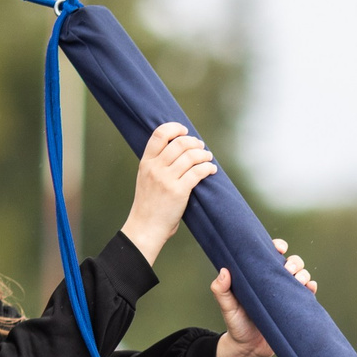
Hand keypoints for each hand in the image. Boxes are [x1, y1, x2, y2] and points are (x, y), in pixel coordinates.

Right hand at [119, 122, 218, 265]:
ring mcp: (166, 180)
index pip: (159, 134)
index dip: (175, 128)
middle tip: (201, 147)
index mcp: (146, 162)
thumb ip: (158, 164)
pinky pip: (198, 172)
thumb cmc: (149, 205)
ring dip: (204, 154)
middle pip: (179, 143)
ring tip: (208, 158)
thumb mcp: (146, 179)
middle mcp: (155, 168)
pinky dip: (208, 168)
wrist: (145, 227)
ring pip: (191, 156)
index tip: (184, 131)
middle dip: (194, 142)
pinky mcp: (178, 191)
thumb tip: (181, 150)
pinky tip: (211, 170)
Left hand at [211, 241, 316, 356]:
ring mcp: (287, 295)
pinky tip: (309, 288)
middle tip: (288, 269)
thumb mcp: (226, 307)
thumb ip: (221, 290)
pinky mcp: (295, 308)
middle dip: (295, 262)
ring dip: (304, 274)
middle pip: (293, 263)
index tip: (279, 248)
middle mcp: (276, 282)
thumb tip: (224, 271)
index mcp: (260, 276)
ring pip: (303, 276)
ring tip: (297, 280)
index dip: (278, 247)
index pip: (272, 255)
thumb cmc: (236, 325)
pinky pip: (308, 295)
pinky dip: (312, 288)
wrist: (248, 349)